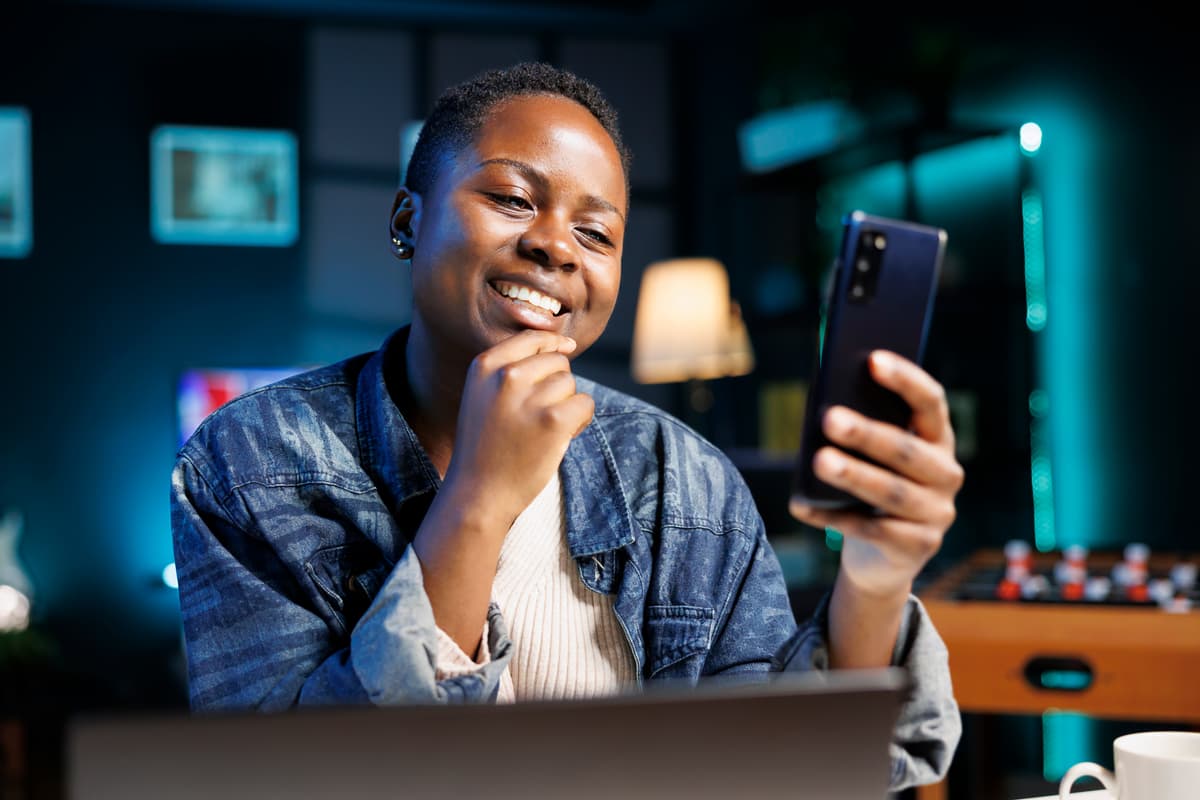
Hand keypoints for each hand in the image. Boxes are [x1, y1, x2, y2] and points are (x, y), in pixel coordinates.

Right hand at [442, 329, 593, 531]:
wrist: (478, 493)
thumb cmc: (486, 445)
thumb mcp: (483, 395)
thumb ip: (513, 368)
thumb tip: (565, 345)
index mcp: (485, 366)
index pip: (533, 338)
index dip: (554, 344)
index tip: (566, 348)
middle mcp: (506, 376)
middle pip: (557, 362)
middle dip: (557, 386)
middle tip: (537, 416)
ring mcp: (529, 398)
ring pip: (571, 384)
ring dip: (566, 406)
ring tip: (543, 430)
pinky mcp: (553, 421)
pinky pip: (585, 404)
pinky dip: (580, 421)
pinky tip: (560, 438)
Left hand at [788, 350, 963, 598]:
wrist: (881, 558)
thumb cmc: (870, 490)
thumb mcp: (870, 457)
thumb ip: (861, 430)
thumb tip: (825, 406)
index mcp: (937, 438)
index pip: (930, 402)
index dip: (904, 379)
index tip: (871, 359)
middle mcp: (946, 474)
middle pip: (907, 450)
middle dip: (867, 433)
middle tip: (829, 418)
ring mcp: (938, 513)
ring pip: (892, 491)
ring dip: (853, 474)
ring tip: (819, 460)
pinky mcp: (919, 547)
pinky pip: (871, 530)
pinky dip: (832, 516)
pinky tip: (802, 505)